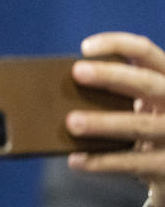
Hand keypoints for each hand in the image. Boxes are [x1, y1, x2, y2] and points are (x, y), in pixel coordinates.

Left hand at [65, 32, 164, 206]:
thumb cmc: (142, 131)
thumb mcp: (136, 107)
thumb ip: (113, 96)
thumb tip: (59, 92)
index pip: (147, 53)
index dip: (119, 44)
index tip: (85, 48)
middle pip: (147, 84)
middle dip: (112, 75)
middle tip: (77, 72)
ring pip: (139, 125)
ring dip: (103, 123)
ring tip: (71, 122)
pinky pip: (133, 163)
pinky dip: (101, 162)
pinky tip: (75, 160)